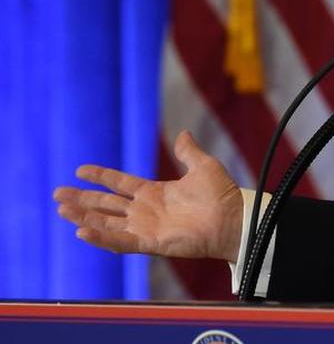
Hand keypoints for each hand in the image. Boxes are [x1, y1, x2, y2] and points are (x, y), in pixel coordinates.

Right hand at [53, 130, 244, 261]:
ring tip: (62, 210)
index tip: (80, 169)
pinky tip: (81, 231)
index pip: (120, 184)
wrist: (233, 219)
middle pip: (106, 204)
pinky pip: (120, 241)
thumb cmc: (222, 195)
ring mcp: (146, 227)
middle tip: (57, 194)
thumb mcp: (203, 166)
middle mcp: (146, 211)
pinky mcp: (150, 242)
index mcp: (155, 193)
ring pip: (107, 222)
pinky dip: (101, 237)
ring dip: (84, 217)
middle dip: (82, 199)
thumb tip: (183, 133)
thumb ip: (188, 151)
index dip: (101, 177)